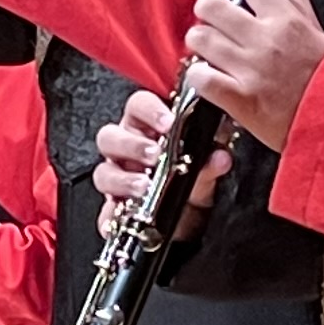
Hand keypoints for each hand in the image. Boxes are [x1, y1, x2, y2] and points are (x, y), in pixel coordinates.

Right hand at [90, 84, 229, 221]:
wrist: (189, 215)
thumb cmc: (191, 177)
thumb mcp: (204, 168)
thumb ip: (210, 161)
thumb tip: (221, 157)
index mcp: (146, 127)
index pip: (138, 106)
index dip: (149, 110)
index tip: (167, 122)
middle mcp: (125, 148)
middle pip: (110, 136)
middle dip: (131, 144)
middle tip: (153, 154)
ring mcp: (116, 176)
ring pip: (103, 171)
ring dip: (122, 178)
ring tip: (143, 185)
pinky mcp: (114, 206)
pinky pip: (104, 211)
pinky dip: (110, 217)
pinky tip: (120, 219)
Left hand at [181, 0, 323, 149]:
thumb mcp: (315, 27)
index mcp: (285, 18)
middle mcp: (265, 39)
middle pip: (211, 5)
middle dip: (207, 11)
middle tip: (214, 21)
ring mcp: (250, 68)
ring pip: (200, 38)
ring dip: (200, 43)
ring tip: (209, 50)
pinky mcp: (240, 98)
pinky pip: (200, 76)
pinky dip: (198, 76)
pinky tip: (208, 76)